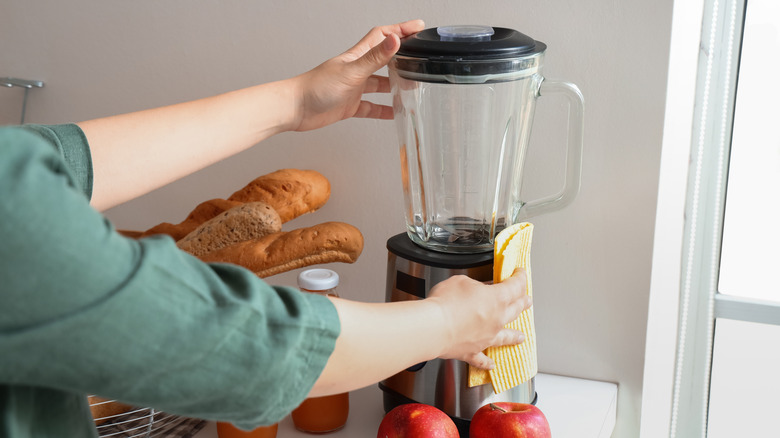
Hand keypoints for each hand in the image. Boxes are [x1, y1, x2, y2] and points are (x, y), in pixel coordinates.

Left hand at [288, 19, 424, 131]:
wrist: (295, 108)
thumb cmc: (316, 87)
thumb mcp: (351, 71)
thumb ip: (375, 58)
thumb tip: (395, 39)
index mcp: (357, 57)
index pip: (382, 36)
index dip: (400, 29)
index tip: (418, 27)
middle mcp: (357, 70)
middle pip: (384, 60)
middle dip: (402, 57)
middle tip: (420, 58)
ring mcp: (353, 88)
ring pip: (379, 84)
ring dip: (395, 86)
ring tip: (411, 88)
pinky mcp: (349, 106)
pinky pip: (371, 108)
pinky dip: (383, 110)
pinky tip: (393, 113)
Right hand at [428, 269, 531, 369]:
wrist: (433, 328)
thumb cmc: (445, 303)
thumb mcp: (461, 281)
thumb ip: (474, 285)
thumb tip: (478, 289)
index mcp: (497, 299)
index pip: (515, 286)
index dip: (520, 278)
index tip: (521, 274)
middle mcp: (497, 320)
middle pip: (516, 310)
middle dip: (523, 303)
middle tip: (527, 301)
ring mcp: (486, 338)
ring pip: (506, 337)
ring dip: (514, 336)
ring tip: (521, 337)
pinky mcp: (472, 351)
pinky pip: (482, 359)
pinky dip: (487, 362)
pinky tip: (491, 364)